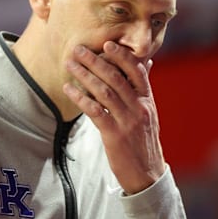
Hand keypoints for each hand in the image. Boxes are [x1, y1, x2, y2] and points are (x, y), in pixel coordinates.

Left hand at [63, 41, 164, 193]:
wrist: (147, 174)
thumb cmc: (144, 141)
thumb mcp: (149, 113)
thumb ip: (143, 89)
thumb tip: (146, 63)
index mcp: (147, 101)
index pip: (137, 71)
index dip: (121, 56)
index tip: (106, 43)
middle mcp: (139, 108)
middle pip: (116, 77)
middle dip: (96, 61)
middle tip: (79, 49)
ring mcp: (127, 122)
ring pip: (104, 92)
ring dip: (84, 75)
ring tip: (70, 64)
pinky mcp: (114, 136)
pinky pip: (95, 112)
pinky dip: (80, 98)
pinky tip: (68, 89)